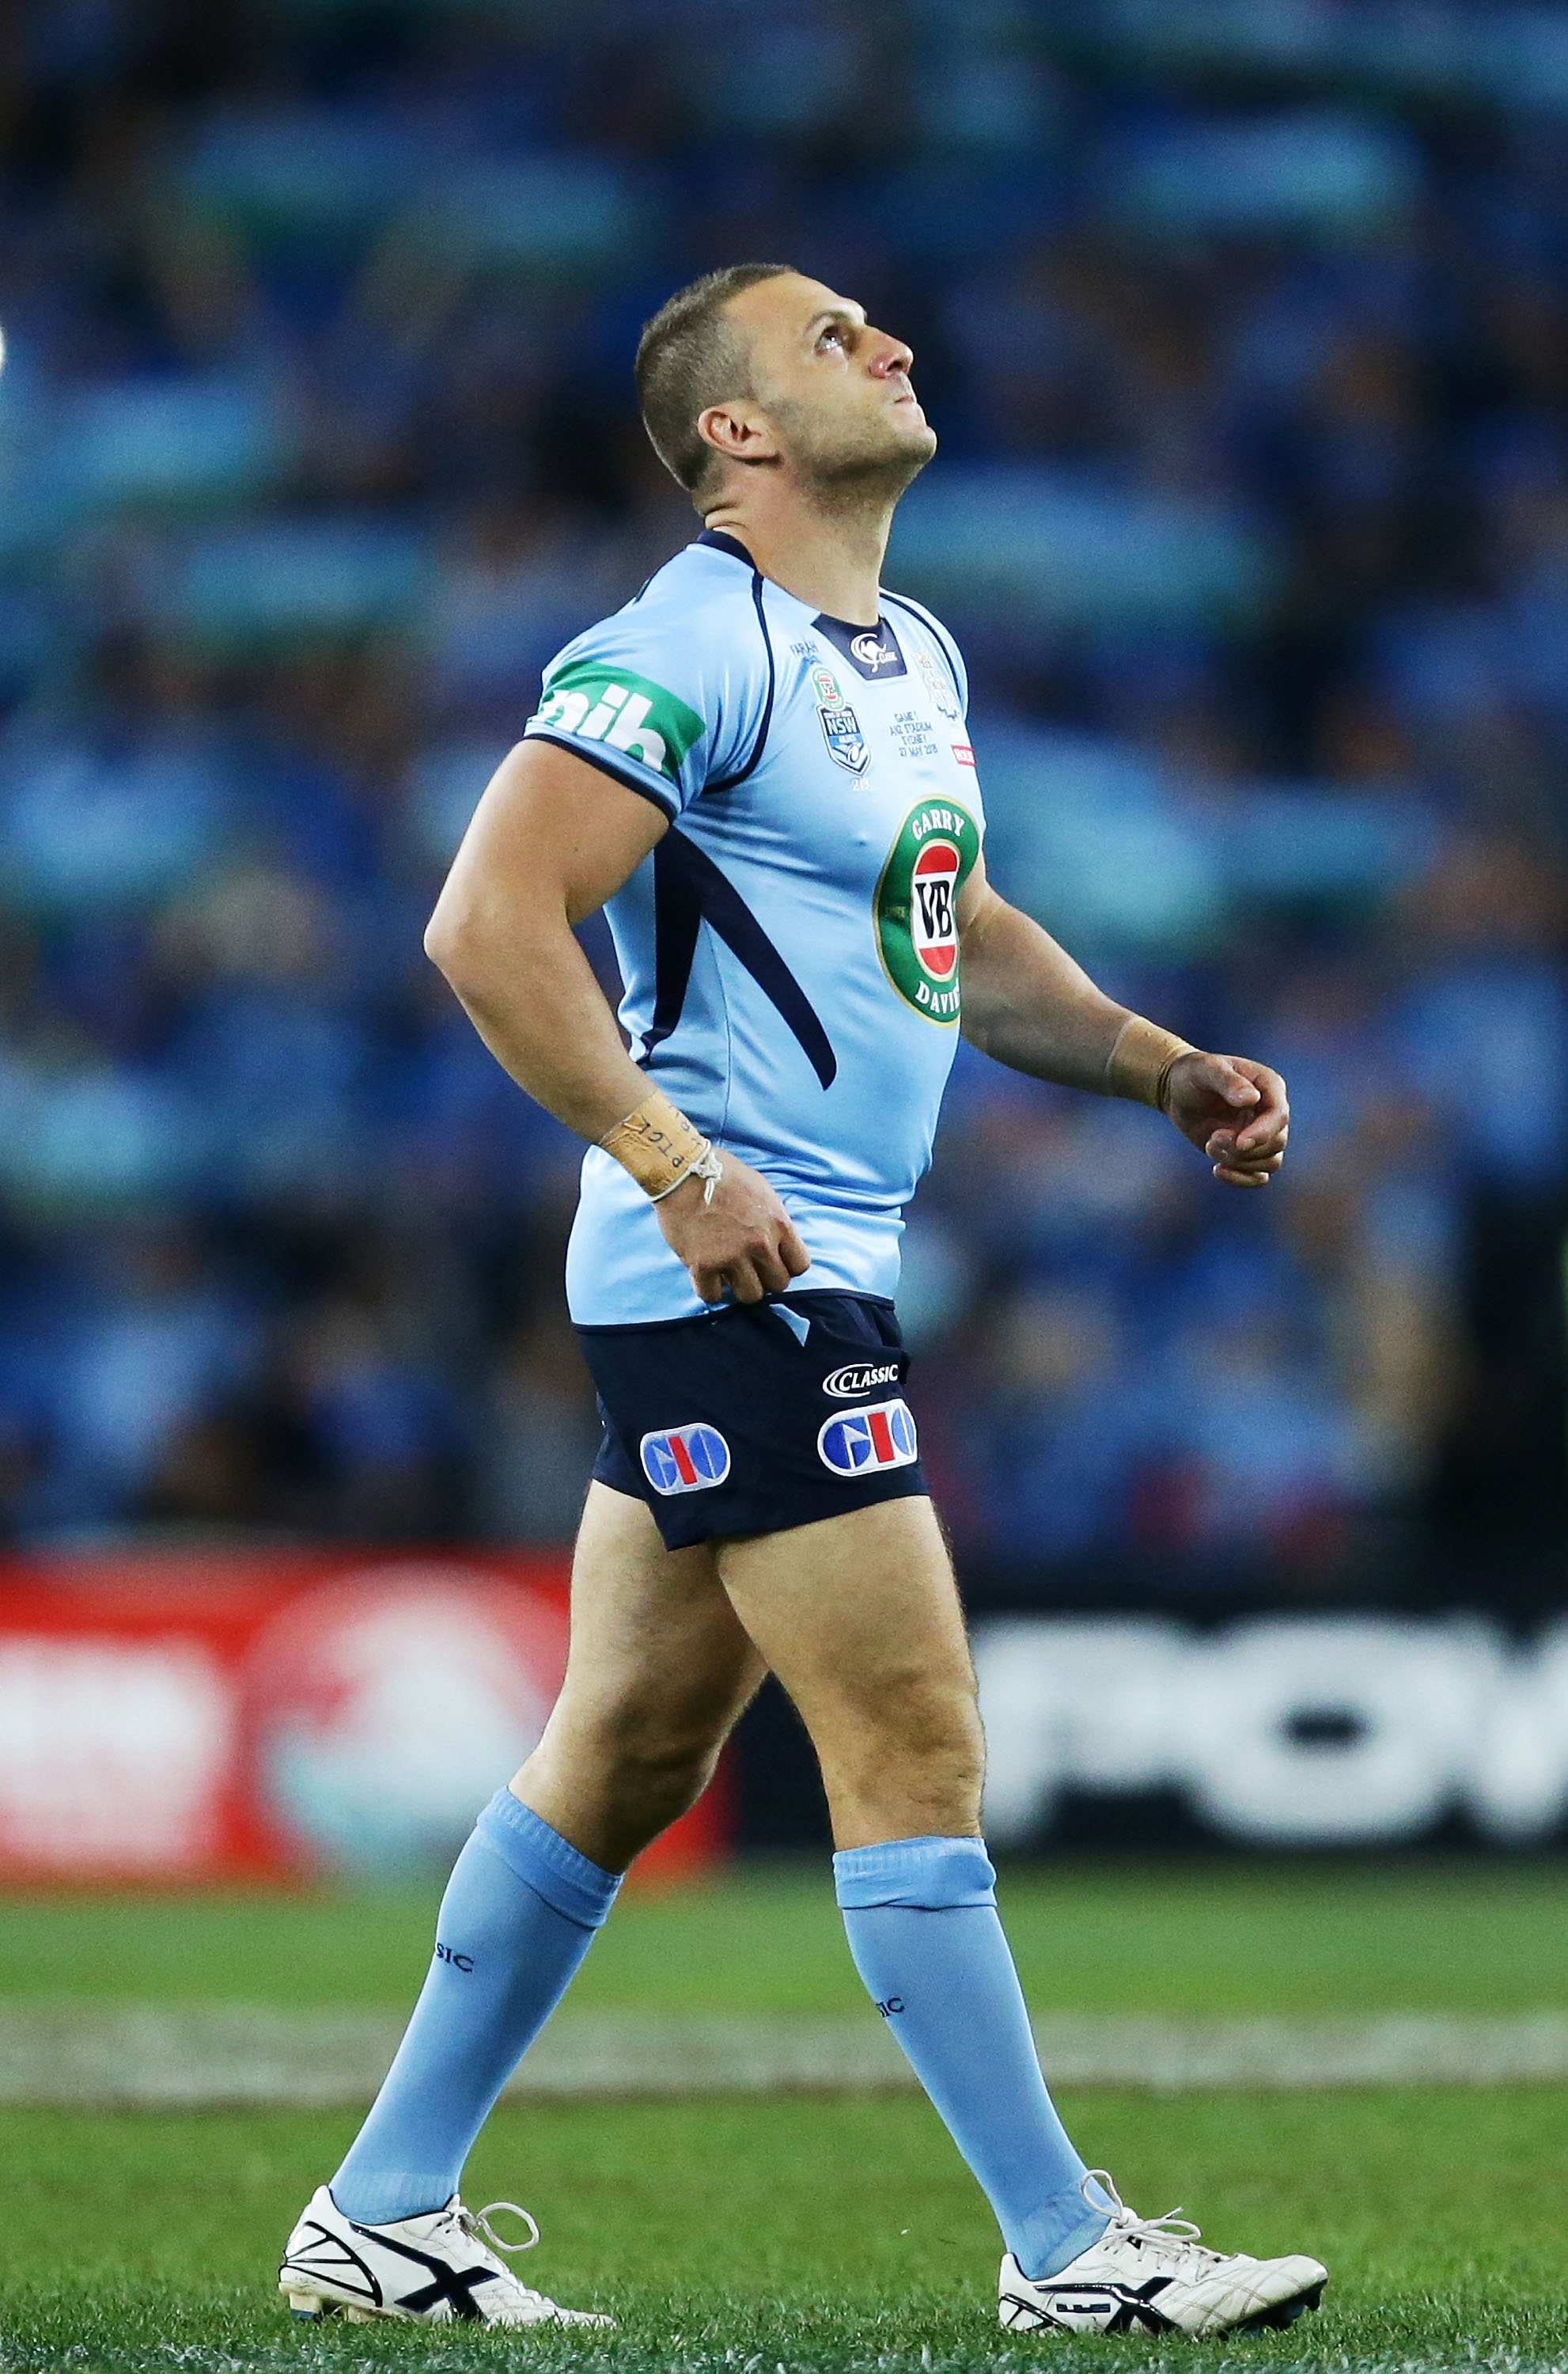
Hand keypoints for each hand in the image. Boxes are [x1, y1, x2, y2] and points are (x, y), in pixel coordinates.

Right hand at [655, 1152, 811, 1302]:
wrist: (683, 1171)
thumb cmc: (723, 1175)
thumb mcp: (763, 1191)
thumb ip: (774, 1221)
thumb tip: (779, 1244)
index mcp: (778, 1224)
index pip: (799, 1265)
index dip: (786, 1266)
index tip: (773, 1261)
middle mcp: (760, 1244)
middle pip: (778, 1285)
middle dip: (765, 1279)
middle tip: (749, 1268)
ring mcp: (732, 1256)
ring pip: (750, 1296)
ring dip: (740, 1288)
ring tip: (729, 1274)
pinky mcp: (703, 1265)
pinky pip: (713, 1296)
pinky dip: (710, 1290)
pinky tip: (706, 1276)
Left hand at [1164, 1052, 1288, 1188]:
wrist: (1177, 1090)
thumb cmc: (1193, 1073)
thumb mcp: (1205, 1069)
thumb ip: (1228, 1082)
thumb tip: (1251, 1099)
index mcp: (1268, 1086)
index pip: (1279, 1115)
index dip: (1262, 1133)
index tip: (1239, 1142)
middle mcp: (1270, 1111)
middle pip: (1277, 1142)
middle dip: (1244, 1149)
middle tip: (1213, 1138)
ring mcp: (1261, 1133)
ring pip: (1270, 1162)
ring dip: (1239, 1162)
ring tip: (1210, 1146)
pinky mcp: (1248, 1153)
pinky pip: (1259, 1177)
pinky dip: (1241, 1179)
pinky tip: (1217, 1170)